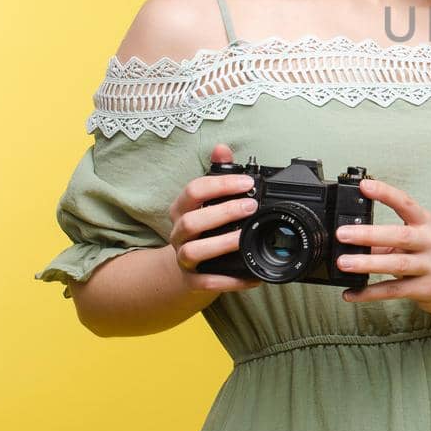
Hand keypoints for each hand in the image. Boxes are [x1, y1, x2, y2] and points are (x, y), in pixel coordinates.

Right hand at [166, 143, 264, 294]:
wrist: (183, 269)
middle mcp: (178, 233)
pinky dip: (229, 280)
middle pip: (190, 222)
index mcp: (182, 209)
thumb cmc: (201, 228)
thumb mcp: (205, 200)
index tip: (247, 182)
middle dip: (222, 213)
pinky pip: (207, 282)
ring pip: (193, 252)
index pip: (193, 191)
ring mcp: (183, 258)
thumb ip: (216, 173)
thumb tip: (221, 148)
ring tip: (245, 238)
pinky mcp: (192, 281)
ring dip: (221, 244)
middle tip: (251, 207)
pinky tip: (251, 276)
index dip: (220, 185)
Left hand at [335, 177, 430, 317]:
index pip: (406, 203)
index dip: (386, 193)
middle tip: (343, 234)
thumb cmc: (426, 257)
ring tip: (343, 262)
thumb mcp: (411, 241)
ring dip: (367, 263)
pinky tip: (351, 293)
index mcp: (425, 223)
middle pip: (400, 235)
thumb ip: (382, 239)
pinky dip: (369, 293)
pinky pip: (394, 290)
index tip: (365, 186)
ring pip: (397, 264)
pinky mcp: (426, 289)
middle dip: (369, 234)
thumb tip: (349, 239)